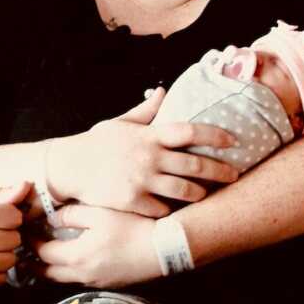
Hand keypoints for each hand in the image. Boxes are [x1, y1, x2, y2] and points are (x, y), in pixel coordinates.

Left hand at [33, 202, 158, 288]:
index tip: (25, 233)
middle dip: (33, 263)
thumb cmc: (132, 227)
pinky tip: (71, 261)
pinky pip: (79, 281)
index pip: (42, 253)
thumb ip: (72, 215)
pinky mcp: (108, 286)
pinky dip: (68, 273)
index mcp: (77, 256)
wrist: (163, 249)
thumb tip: (53, 219)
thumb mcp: (100, 213)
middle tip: (23, 253)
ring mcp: (95, 283)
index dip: (31, 243)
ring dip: (50, 269)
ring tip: (44, 258)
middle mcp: (82, 274)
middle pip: (48, 273)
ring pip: (62, 280)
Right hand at [49, 89, 236, 216]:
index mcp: (149, 136)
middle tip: (235, 175)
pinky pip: (162, 210)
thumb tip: (162, 92)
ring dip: (200, 193)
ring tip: (207, 194)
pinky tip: (176, 211)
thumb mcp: (119, 122)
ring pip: (184, 191)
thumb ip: (145, 111)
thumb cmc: (95, 143)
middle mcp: (149, 157)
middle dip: (220, 170)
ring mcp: (142, 180)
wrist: (68, 166)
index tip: (233, 140)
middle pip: (195, 164)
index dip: (215, 135)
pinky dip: (171, 211)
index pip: (190, 131)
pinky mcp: (132, 201)